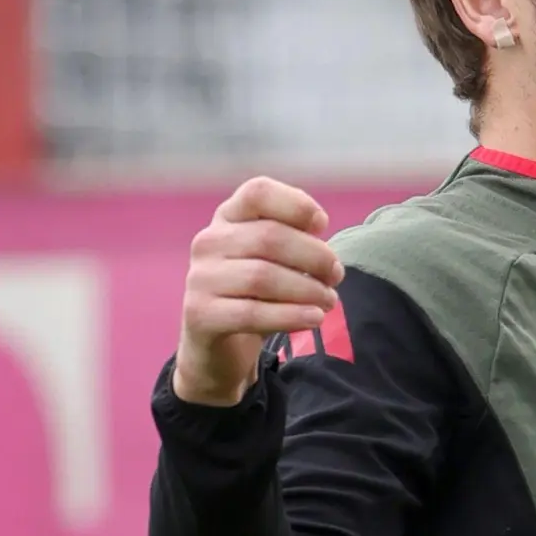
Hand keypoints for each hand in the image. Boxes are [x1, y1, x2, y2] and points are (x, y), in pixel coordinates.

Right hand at [174, 177, 344, 405]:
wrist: (221, 343)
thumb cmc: (259, 291)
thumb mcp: (276, 257)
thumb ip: (295, 239)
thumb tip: (322, 241)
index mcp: (229, 217)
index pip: (258, 192)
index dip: (297, 204)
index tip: (323, 224)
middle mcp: (208, 241)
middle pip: (270, 237)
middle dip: (315, 257)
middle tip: (336, 276)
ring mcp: (199, 278)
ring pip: (263, 277)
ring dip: (308, 289)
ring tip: (330, 300)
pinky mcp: (199, 314)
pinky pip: (251, 313)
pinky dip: (291, 316)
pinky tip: (315, 318)